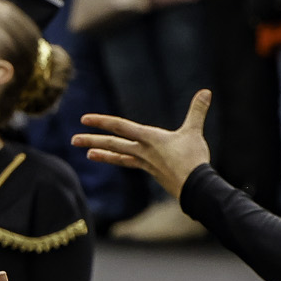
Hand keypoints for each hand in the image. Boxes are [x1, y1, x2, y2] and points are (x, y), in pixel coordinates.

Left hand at [73, 89, 212, 197]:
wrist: (195, 188)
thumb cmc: (193, 159)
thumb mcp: (194, 132)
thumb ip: (197, 111)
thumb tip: (207, 92)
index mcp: (149, 138)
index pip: (120, 126)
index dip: (101, 121)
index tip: (84, 120)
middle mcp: (143, 151)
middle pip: (113, 144)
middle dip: (92, 140)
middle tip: (73, 140)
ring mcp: (145, 163)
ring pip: (119, 156)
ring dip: (102, 154)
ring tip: (87, 154)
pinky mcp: (151, 171)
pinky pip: (131, 163)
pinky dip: (120, 160)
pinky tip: (115, 159)